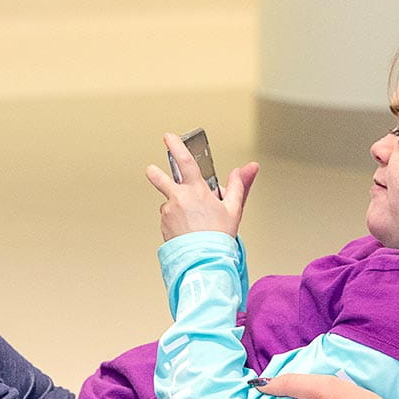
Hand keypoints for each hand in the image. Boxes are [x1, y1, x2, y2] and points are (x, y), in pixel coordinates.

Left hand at [145, 133, 259, 240]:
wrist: (204, 260)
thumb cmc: (219, 236)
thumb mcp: (233, 209)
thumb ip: (239, 185)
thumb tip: (247, 169)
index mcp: (196, 191)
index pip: (184, 161)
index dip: (176, 145)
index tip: (169, 137)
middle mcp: (178, 198)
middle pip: (159, 178)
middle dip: (154, 172)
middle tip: (151, 170)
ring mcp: (168, 212)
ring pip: (169, 203)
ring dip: (175, 206)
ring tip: (191, 220)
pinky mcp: (163, 226)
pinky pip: (168, 218)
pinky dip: (175, 221)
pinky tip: (187, 229)